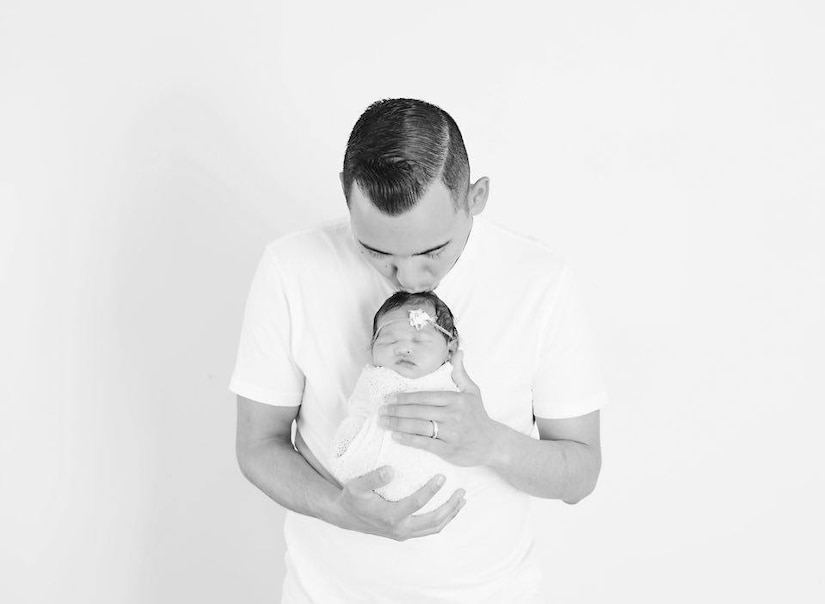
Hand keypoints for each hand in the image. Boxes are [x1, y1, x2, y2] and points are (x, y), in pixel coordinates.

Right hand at [334, 465, 465, 540]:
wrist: (345, 517)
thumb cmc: (352, 498)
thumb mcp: (357, 486)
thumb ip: (373, 478)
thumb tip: (391, 470)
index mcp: (390, 516)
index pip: (416, 504)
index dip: (431, 490)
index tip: (442, 476)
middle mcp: (400, 528)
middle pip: (433, 521)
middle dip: (450, 506)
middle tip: (462, 490)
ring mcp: (404, 533)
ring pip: (434, 528)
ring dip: (450, 514)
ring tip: (462, 499)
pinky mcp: (406, 533)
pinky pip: (429, 529)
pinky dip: (443, 519)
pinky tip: (450, 508)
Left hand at [378, 350, 500, 466]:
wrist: (493, 444)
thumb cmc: (479, 416)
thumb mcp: (472, 391)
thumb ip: (461, 373)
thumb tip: (458, 352)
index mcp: (456, 400)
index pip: (425, 397)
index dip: (405, 397)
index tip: (390, 397)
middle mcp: (453, 415)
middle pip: (418, 411)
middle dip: (397, 410)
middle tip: (381, 410)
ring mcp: (451, 433)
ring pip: (419, 427)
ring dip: (398, 424)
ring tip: (383, 422)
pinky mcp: (449, 450)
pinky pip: (425, 444)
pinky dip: (408, 440)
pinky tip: (396, 437)